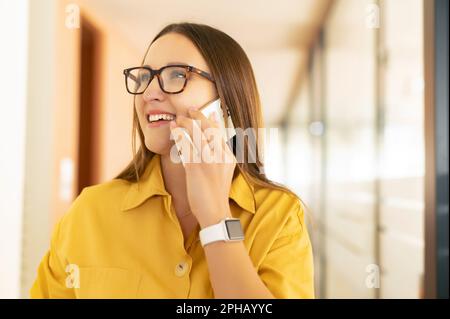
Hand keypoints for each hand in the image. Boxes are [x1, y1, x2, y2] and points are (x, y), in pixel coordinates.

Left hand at [169, 108, 235, 227]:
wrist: (215, 212)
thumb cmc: (216, 194)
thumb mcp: (223, 173)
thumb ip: (219, 157)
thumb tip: (214, 145)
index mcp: (228, 157)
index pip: (220, 133)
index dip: (212, 121)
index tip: (208, 112)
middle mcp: (220, 156)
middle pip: (209, 129)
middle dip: (198, 117)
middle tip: (189, 109)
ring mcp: (208, 160)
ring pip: (196, 134)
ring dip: (186, 123)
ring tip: (178, 118)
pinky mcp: (196, 167)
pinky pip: (186, 146)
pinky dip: (179, 136)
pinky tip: (174, 130)